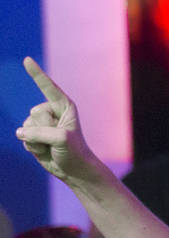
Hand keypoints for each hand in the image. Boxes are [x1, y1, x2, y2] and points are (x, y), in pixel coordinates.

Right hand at [17, 58, 95, 183]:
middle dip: (45, 129)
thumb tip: (20, 133)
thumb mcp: (61, 139)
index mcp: (63, 106)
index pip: (48, 87)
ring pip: (27, 126)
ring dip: (39, 140)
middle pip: (36, 113)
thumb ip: (39, 132)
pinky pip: (24, 137)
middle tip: (59, 140)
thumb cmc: (74, 152)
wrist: (74, 171)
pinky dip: (33, 147)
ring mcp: (40, 123)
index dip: (36, 74)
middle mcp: (51, 112)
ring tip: (53, 146)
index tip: (27, 60)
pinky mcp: (33, 135)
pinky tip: (45, 151)